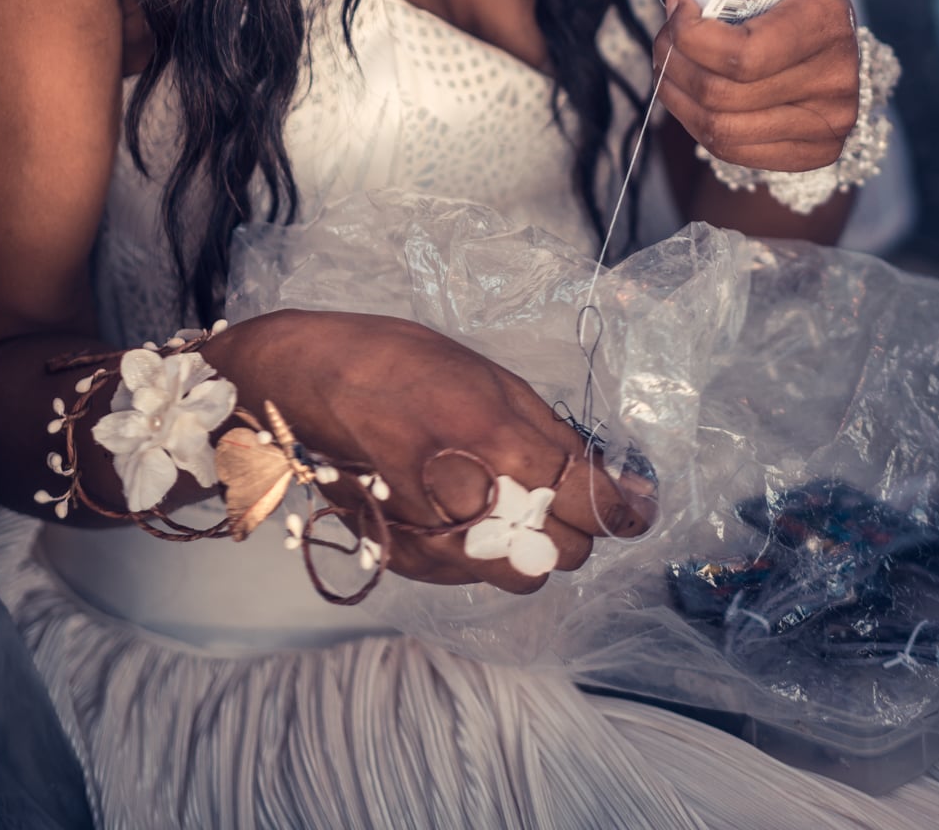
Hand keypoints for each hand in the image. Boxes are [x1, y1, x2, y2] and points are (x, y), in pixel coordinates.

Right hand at [210, 310, 652, 593]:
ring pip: (521, 574)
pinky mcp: (405, 558)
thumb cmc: (397, 363)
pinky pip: (472, 575)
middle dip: (570, 525)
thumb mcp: (486, 376)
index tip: (634, 507)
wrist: (304, 385)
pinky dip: (478, 550)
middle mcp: (467, 491)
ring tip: (501, 499)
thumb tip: (610, 476)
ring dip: (527, 544)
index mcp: (495, 432)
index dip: (621, 508)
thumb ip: (548, 432)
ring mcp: (433, 534)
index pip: (587, 499)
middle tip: (552, 491)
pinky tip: (456, 508)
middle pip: (563, 549)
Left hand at [653, 0, 857, 172]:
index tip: (677, 7)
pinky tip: (688, 96)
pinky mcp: (814, 155)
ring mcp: (827, 126)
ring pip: (719, 130)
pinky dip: (696, 124)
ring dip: (676, 97)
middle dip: (674, 64)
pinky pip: (732, 152)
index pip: (741, 55)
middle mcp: (834, 82)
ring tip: (667, 66)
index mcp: (826, 26)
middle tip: (663, 39)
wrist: (839, 49)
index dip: (690, 37)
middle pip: (721, 95)